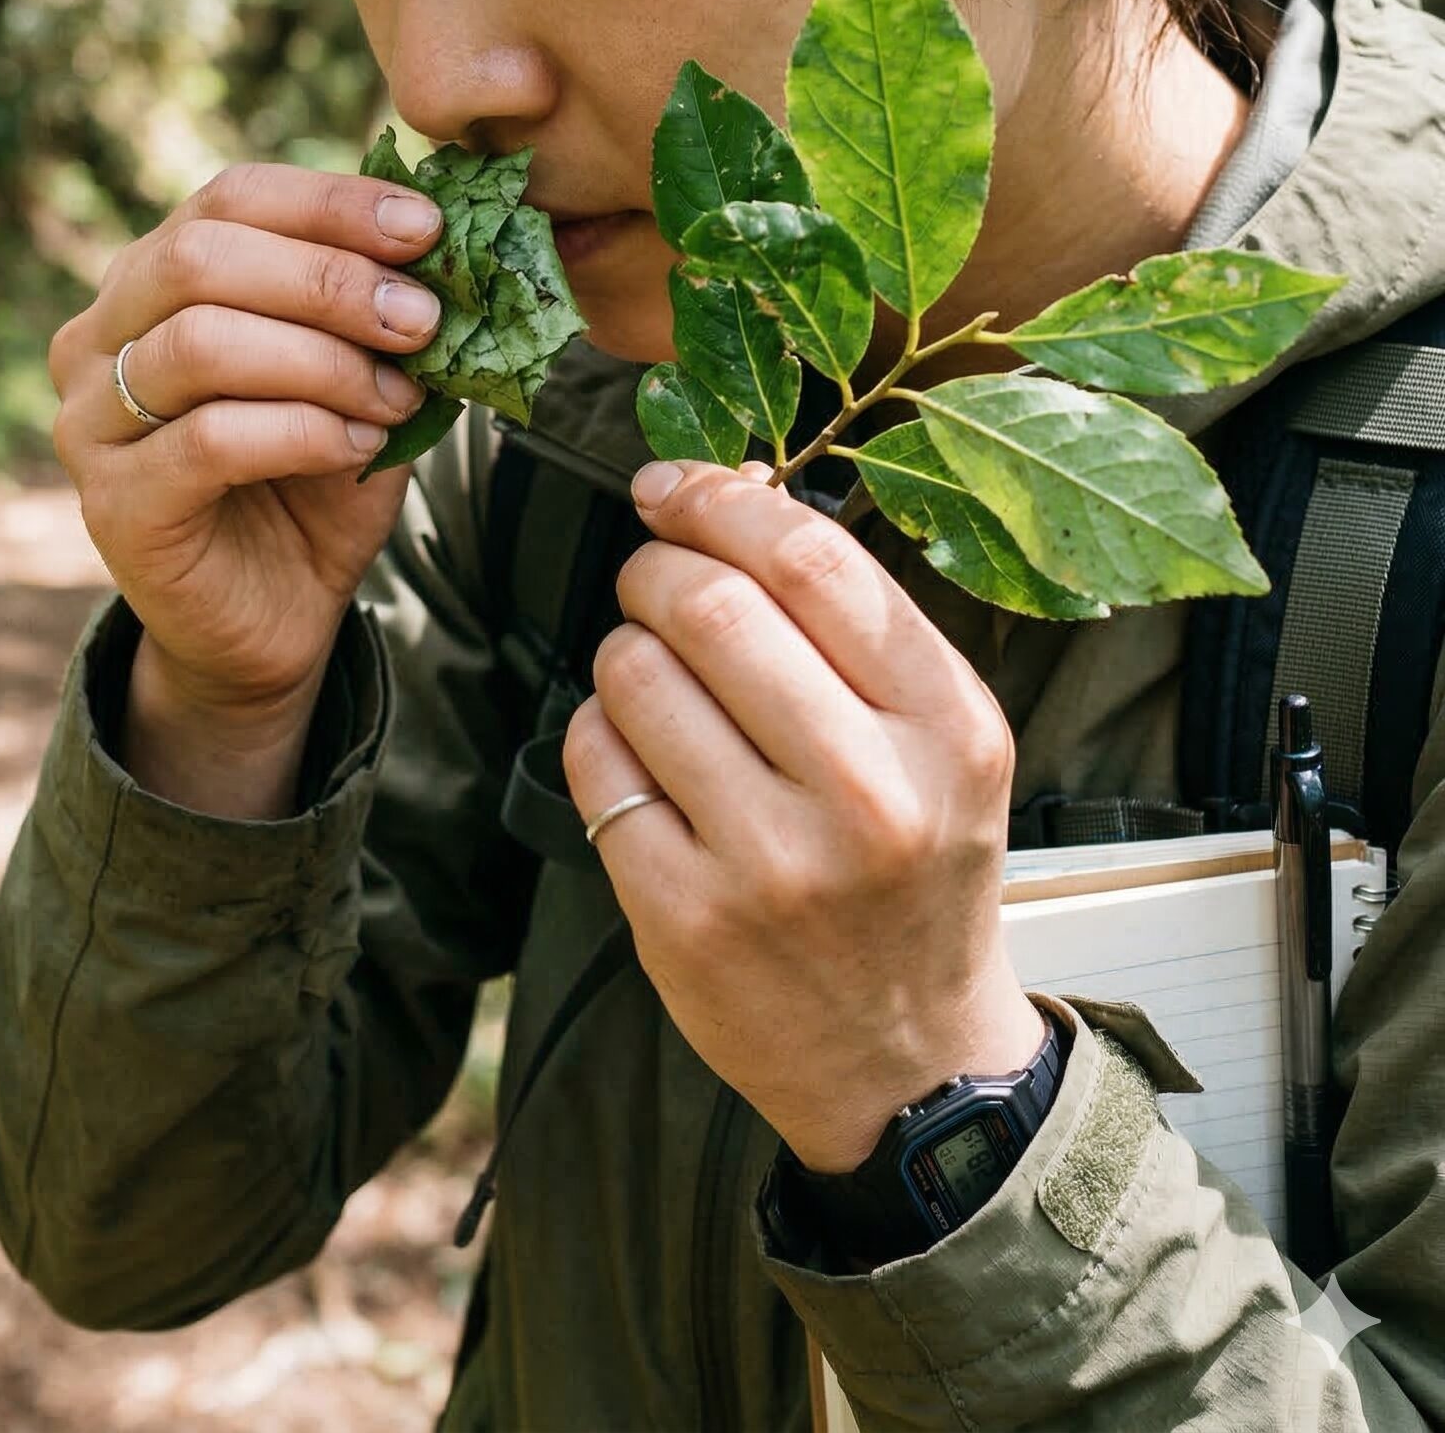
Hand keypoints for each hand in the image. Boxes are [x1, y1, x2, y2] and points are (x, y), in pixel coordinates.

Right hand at [50, 162, 443, 720]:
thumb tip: (442, 239)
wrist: (275, 617)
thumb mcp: (357, 375)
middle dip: (330, 280)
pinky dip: (304, 430)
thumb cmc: (312, 482)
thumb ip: (376, 308)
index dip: (329, 204)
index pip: (229, 199)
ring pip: (202, 343)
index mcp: (150, 279)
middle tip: (421, 319)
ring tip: (398, 393)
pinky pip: (211, 438)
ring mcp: (90, 421)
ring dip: (323, 361)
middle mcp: (97, 337)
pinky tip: (360, 442)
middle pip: (200, 258)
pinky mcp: (112, 503)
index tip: (426, 230)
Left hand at [562, 459, 1043, 1171]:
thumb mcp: (939, 741)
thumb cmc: (912, 866)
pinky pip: (596, 760)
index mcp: (948, 729)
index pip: (812, 561)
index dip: (720, 499)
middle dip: (657, 568)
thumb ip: (851, 621)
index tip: (672, 486)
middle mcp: (869, 795)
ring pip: (636, 673)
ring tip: (655, 681)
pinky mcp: (684, 918)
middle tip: (653, 580)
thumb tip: (724, 488)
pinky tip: (639, 757)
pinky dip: (600, 733)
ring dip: (624, 650)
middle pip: (711, 605)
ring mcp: (771, 864)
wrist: (908, 1059)